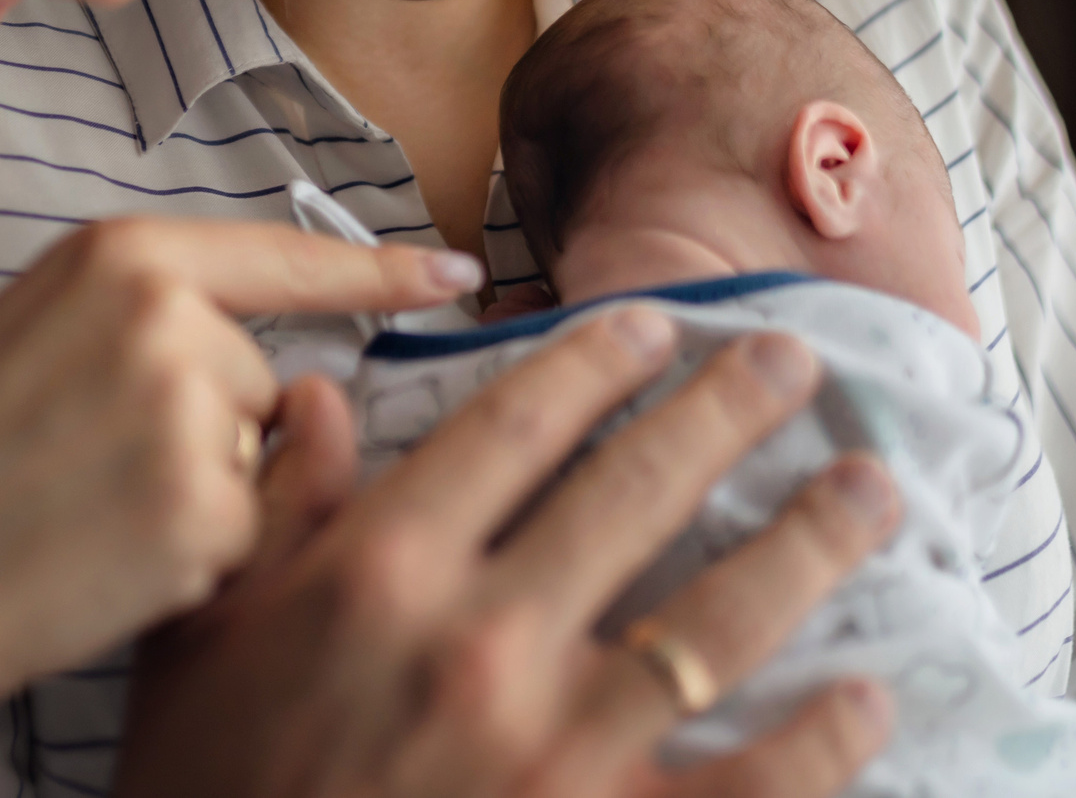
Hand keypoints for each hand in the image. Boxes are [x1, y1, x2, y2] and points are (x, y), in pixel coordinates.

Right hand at [0, 216, 483, 797]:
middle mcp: (165, 311)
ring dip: (202, 497)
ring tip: (87, 507)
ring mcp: (187, 404)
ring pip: (257, 460)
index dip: (385, 265)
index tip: (463, 270)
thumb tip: (308, 381)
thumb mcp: (44, 332)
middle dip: (208, 432)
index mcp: (120, 254)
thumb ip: (165, 320)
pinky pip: (245, 535)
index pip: (287, 253)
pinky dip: (193, 560)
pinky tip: (106, 557)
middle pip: (264, 378)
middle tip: (87, 465)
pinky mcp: (201, 501)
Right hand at [119, 310, 902, 797]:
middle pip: (636, 489)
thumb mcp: (206, 638)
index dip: (595, 362)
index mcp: (379, 571)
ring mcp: (554, 750)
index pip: (514, 427)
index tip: (655, 325)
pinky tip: (869, 695)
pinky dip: (820, 740)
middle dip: (728, 410)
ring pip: (719, 617)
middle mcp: (479, 640)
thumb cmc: (206, 788)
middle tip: (791, 359)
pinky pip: (746, 785)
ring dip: (809, 541)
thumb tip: (317, 396)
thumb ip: (275, 512)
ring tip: (869, 490)